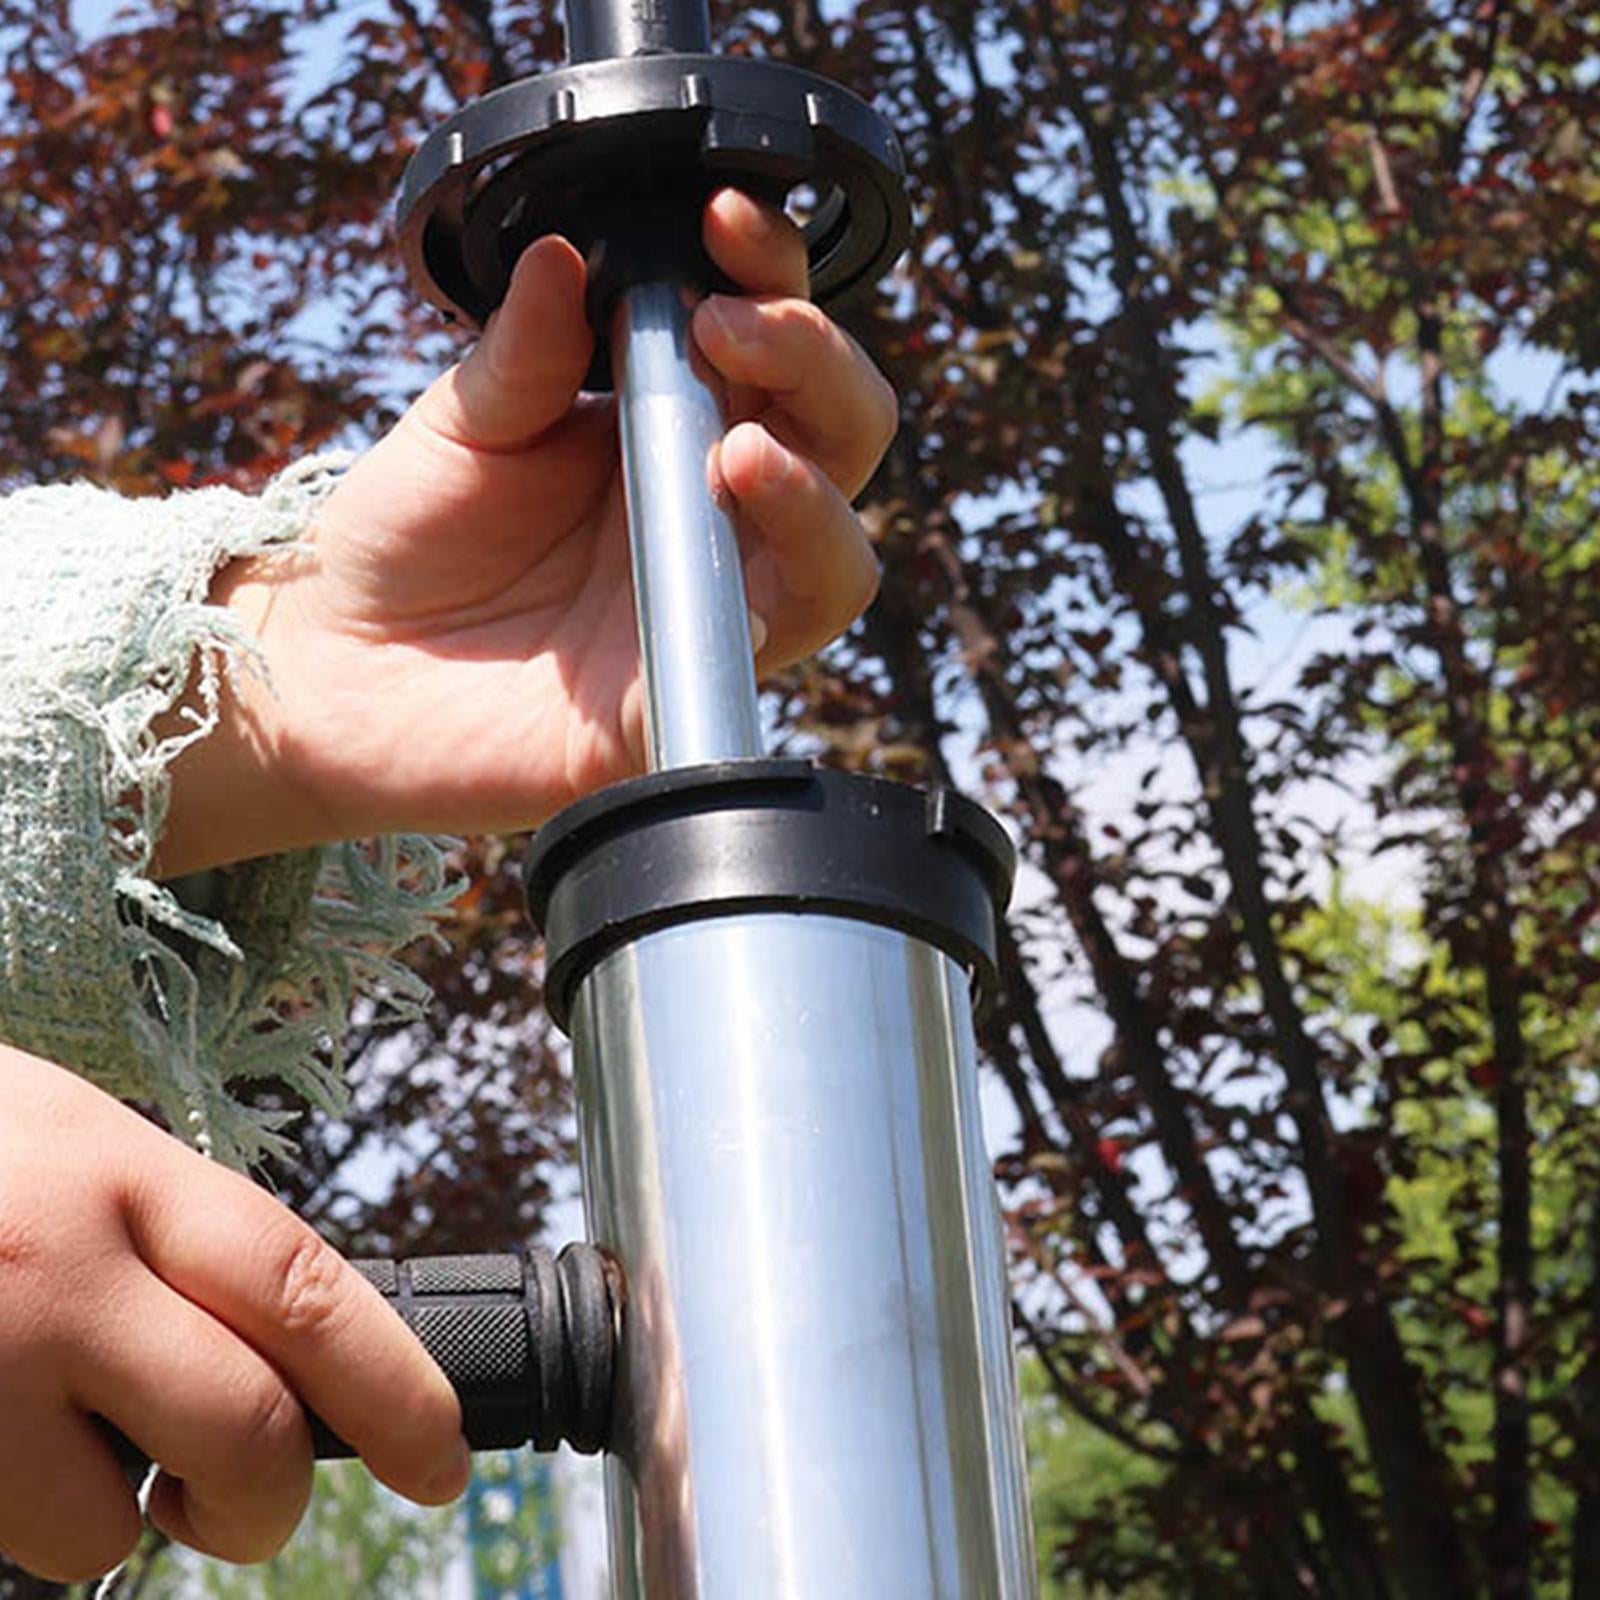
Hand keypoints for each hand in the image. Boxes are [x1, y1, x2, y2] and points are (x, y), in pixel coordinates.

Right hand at [0, 1048, 466, 1580]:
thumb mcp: (76, 1139)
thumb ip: (179, 1233)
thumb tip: (290, 1341)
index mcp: (122, 1173)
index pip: (304, 1290)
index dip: (397, 1391)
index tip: (445, 1461)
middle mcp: (53, 1272)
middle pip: (241, 1433)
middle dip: (267, 1500)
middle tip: (250, 1501)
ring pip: (99, 1535)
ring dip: (118, 1520)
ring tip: (75, 1447)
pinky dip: (25, 1517)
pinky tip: (4, 1439)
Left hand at [158, 189, 894, 874]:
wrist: (341, 676)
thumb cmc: (403, 544)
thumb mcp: (461, 425)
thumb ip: (523, 351)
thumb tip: (566, 253)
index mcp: (667, 424)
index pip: (769, 336)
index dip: (772, 271)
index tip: (723, 220)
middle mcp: (710, 508)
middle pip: (839, 430)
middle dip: (814, 358)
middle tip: (727, 326)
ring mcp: (710, 597)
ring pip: (839, 545)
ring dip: (814, 479)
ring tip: (738, 445)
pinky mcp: (687, 680)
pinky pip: (785, 636)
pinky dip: (791, 570)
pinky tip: (734, 513)